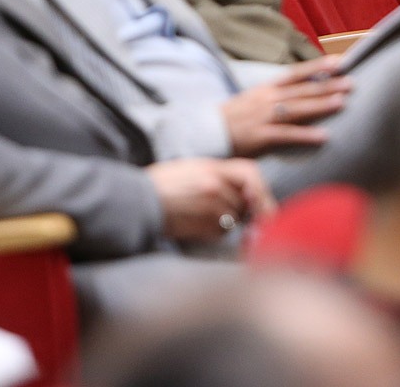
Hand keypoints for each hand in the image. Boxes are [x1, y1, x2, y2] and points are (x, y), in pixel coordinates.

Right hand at [147, 157, 276, 243]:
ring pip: (235, 218)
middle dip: (242, 208)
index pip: (250, 173)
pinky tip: (197, 224)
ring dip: (227, 220)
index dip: (260, 187)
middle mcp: (216, 186)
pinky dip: (215, 231)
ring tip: (202, 214)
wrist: (139, 200)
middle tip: (227, 211)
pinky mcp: (204, 226)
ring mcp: (211, 207)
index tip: (258, 199)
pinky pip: (221, 232)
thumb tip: (245, 189)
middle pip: (245, 200)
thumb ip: (219, 174)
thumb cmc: (163, 183)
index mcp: (213, 167)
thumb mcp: (193, 167)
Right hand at [221, 55, 351, 155]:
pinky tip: (324, 136)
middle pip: (303, 90)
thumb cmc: (234, 117)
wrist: (207, 133)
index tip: (340, 61)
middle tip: (352, 82)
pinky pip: (287, 135)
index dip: (318, 67)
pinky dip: (306, 135)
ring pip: (298, 109)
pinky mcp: (261, 136)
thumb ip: (278, 95)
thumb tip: (304, 90)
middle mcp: (268, 99)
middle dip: (328, 85)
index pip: (296, 74)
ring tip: (343, 102)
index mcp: (267, 88)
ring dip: (321, 105)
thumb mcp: (255, 99)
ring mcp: (264, 116)